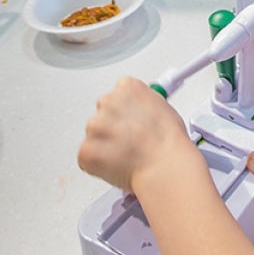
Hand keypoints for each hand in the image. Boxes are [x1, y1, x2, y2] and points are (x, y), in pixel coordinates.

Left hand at [78, 77, 195, 191]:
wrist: (163, 164)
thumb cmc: (168, 140)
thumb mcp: (163, 109)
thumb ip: (145, 106)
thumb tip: (140, 112)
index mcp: (128, 87)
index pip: (118, 95)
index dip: (126, 113)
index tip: (132, 123)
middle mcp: (108, 101)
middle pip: (103, 114)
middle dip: (112, 129)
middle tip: (129, 143)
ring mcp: (94, 125)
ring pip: (94, 136)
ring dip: (104, 148)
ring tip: (127, 157)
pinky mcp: (86, 149)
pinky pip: (87, 158)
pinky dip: (97, 165)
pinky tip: (117, 166)